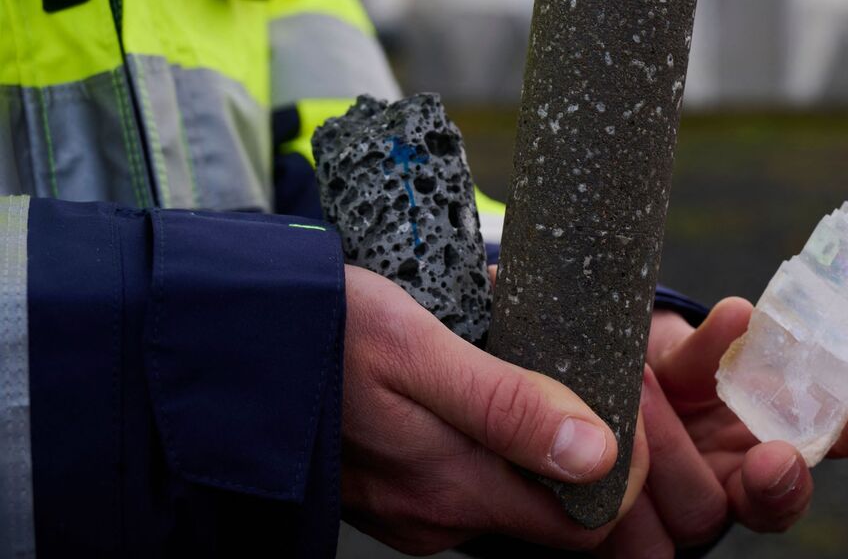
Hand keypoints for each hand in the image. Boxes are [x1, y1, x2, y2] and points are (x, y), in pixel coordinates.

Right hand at [340, 266, 647, 553]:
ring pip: (512, 484)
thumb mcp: (417, 346)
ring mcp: (412, 506)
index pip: (585, 523)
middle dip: (587, 442)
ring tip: (536, 353)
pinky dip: (494, 428)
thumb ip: (507, 404)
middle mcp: (436, 515)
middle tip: (590, 362)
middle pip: (552, 506)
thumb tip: (598, 453)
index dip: (625, 468)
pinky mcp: (392, 487)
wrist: (213, 341)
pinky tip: (485, 369)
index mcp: (451, 488)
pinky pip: (470, 469)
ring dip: (538, 429)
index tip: (627, 398)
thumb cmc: (315, 330)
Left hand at [596, 299, 847, 555]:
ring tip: (642, 388)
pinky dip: (626, 493)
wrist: (604, 392)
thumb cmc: (659, 371)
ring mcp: (691, 508)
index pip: (839, 440)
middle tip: (774, 457)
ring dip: (672, 453)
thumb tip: (739, 318)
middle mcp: (742, 482)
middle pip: (773, 505)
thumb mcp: (685, 351)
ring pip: (699, 512)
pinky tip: (619, 430)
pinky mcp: (637, 532)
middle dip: (779, 485)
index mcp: (779, 432)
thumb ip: (712, 344)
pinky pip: (638, 530)